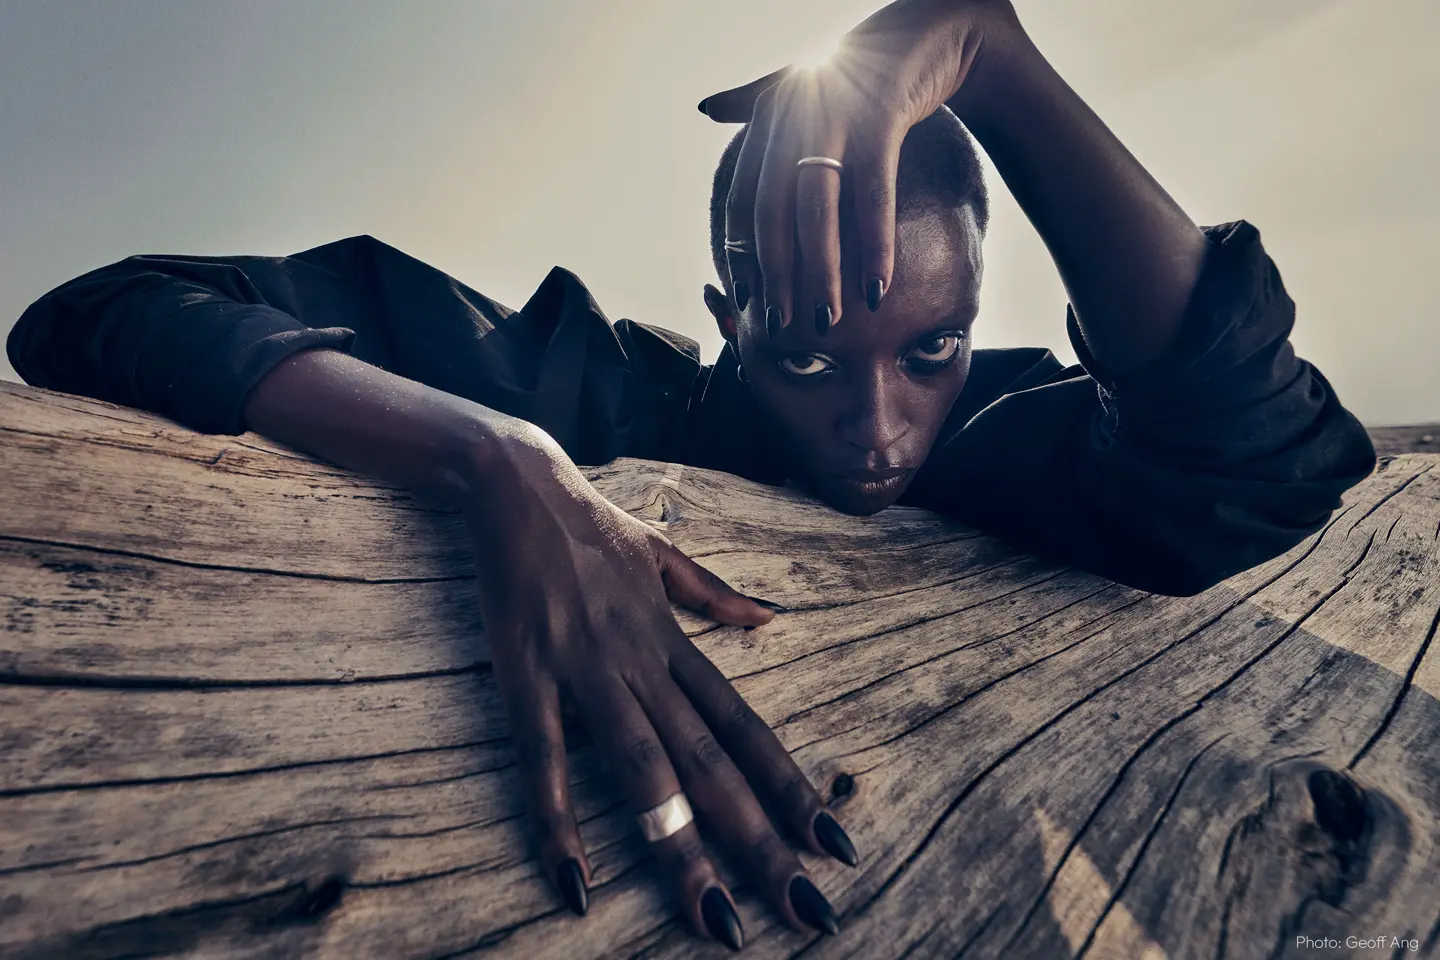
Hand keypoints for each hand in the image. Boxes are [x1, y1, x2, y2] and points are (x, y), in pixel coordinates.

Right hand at [463, 436, 854, 947]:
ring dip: (678, 843)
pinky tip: (576, 880)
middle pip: (708, 761)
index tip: (833, 840)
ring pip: (642, 764)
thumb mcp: (663, 552)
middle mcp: (640, 661)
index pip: (744, 725)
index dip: (790, 785)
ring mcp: (584, 668)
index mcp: (672, 641)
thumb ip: (714, 595)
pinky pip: (545, 756)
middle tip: (804, 910)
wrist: (515, 481)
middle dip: (758, 839)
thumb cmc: (589, 523)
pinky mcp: (525, 674)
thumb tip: (768, 621)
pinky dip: (558, 818)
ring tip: (715, 913)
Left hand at [700, 0, 1019, 331]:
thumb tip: (705, 108)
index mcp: (770, 115)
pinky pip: (873, 194)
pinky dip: (874, 245)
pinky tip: (875, 288)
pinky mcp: (880, 116)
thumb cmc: (865, 65)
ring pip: (818, 209)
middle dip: (777, 274)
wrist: (933, 27)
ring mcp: (834, 114)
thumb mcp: (801, 81)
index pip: (743, 200)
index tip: (750, 302)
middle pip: (774, 213)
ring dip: (822, 271)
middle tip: (785, 324)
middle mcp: (793, 114)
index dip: (745, 254)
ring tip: (827, 319)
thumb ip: (753, 100)